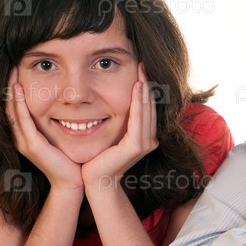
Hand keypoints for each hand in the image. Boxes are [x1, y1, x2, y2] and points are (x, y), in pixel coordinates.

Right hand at [6, 67, 82, 190]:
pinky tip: (20, 90)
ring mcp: (24, 142)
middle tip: (13, 65)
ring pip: (13, 111)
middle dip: (11, 85)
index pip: (17, 108)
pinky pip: (22, 121)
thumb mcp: (62, 135)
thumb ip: (59, 121)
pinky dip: (20, 105)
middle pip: (10, 106)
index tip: (19, 70)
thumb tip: (69, 103)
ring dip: (12, 91)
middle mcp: (22, 138)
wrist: (74, 181)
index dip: (15, 89)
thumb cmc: (72, 159)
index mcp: (28, 135)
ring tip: (14, 72)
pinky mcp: (32, 146)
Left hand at [81, 64, 158, 190]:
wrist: (96, 181)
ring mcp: (145, 144)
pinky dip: (138, 102)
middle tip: (144, 64)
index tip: (141, 70)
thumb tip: (111, 104)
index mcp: (145, 137)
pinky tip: (137, 87)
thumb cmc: (99, 159)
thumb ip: (117, 123)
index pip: (147, 108)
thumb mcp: (110, 136)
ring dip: (145, 89)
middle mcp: (150, 140)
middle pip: (150, 106)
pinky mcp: (136, 146)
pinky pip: (139, 119)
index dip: (145, 89)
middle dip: (147, 84)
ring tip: (142, 71)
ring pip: (146, 110)